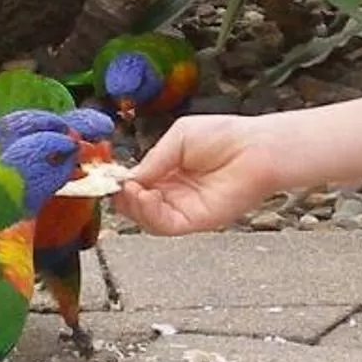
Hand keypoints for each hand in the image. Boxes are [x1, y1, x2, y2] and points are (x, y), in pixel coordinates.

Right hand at [114, 115, 283, 234]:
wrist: (256, 148)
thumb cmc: (223, 136)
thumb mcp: (177, 139)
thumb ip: (153, 160)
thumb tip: (127, 179)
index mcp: (168, 171)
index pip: (136, 184)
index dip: (120, 182)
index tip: (106, 175)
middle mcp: (173, 192)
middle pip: (136, 205)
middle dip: (121, 197)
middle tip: (114, 185)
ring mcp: (184, 208)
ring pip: (146, 219)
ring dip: (132, 206)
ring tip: (131, 189)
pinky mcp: (195, 221)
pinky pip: (164, 225)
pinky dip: (149, 214)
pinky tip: (145, 195)